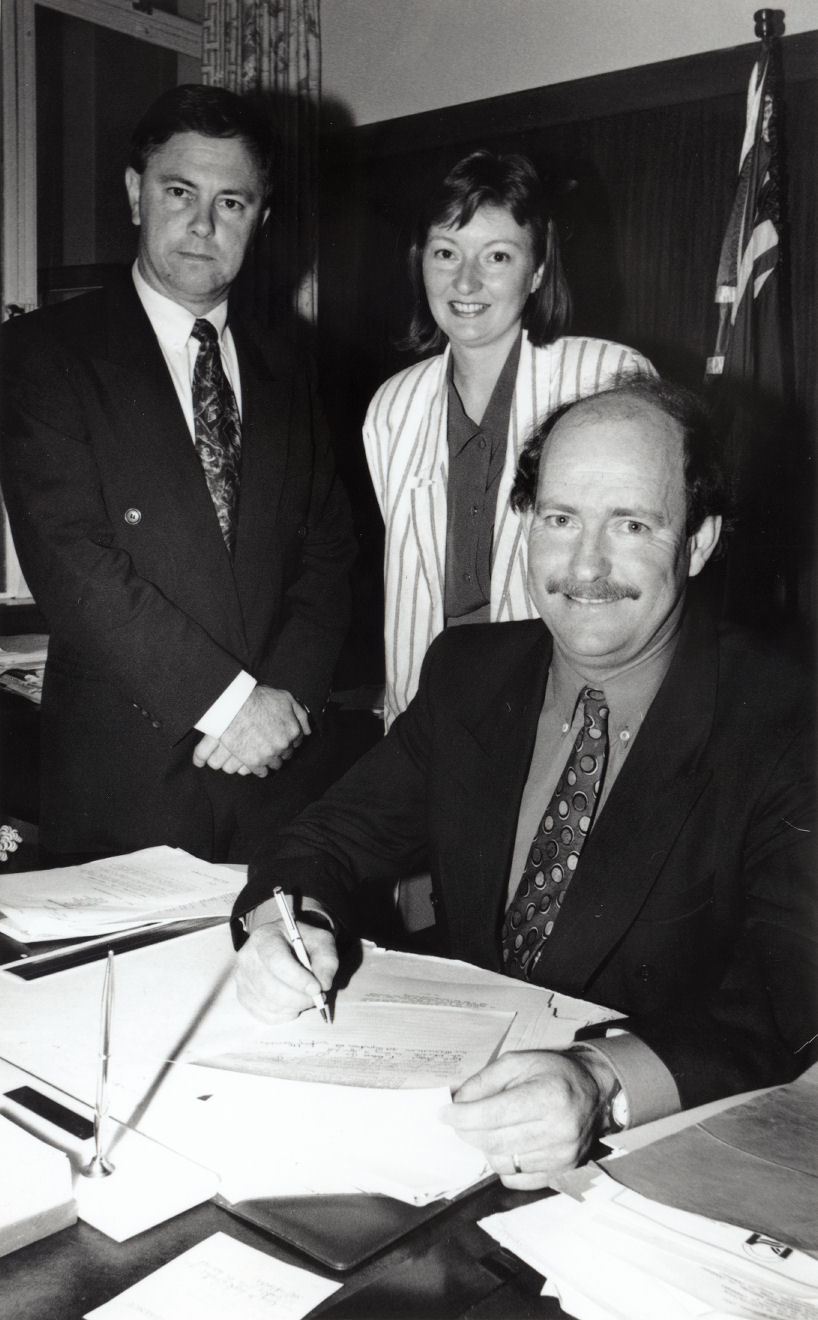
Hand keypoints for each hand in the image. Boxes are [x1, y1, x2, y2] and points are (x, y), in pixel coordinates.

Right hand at [193, 686, 309, 774]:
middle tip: (269, 743)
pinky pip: (262, 772)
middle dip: (280, 749)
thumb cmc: (259, 699)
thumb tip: (308, 731)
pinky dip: (259, 768)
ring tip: (261, 751)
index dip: (288, 739)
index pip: (296, 743)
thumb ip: (300, 714)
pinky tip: (255, 762)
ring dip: (270, 759)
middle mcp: (284, 745)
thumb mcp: (285, 699)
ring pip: (275, 764)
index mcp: (293, 731)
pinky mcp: (254, 762)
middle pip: (286, 754)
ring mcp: (269, 755)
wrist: (234, 705)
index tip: (279, 737)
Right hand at [234, 912, 338, 1023]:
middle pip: (271, 987)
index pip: (276, 961)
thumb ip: (326, 959)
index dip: (298, 979)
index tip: (317, 989)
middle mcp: (247, 957)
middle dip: (299, 998)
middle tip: (318, 997)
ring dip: (295, 1007)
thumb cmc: (302, 943)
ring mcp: (242, 979)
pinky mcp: (244, 996)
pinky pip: (265, 1015)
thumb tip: (324, 984)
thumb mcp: (320, 941)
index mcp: (265, 937)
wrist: (283, 945)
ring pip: (269, 1004)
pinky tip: (294, 1004)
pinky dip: (284, 1015)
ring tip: (307, 998)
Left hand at [440, 1050, 604, 1188]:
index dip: (462, 1116)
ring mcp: (562, 1156)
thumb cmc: (553, 1073)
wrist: (594, 1091)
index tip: (444, 1113)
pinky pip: (516, 1179)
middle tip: (460, 1120)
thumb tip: (457, 1104)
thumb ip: (484, 1081)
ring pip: (502, 1163)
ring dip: (485, 1147)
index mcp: (549, 1097)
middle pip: (494, 1141)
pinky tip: (506, 1144)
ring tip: (489, 1129)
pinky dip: (502, 1164)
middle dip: (467, 1131)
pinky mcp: (562, 1172)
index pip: (494, 1115)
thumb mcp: (517, 1062)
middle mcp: (559, 1130)